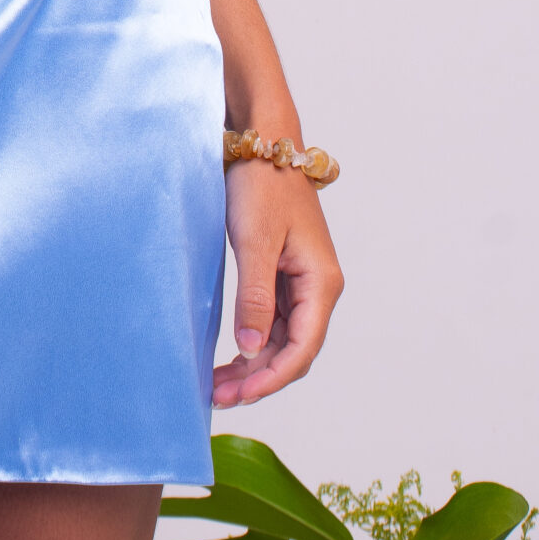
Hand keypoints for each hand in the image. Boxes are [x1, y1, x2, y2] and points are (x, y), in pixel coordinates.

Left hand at [211, 161, 342, 407]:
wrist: (262, 143)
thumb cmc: (261, 185)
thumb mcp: (254, 241)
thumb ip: (254, 296)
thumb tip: (253, 348)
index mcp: (321, 283)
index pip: (302, 349)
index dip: (271, 378)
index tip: (238, 395)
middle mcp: (317, 287)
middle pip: (293, 350)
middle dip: (258, 378)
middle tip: (217, 397)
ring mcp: (301, 281)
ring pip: (282, 338)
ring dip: (253, 363)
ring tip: (217, 383)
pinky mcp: (283, 273)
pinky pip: (272, 320)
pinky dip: (252, 340)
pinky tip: (230, 355)